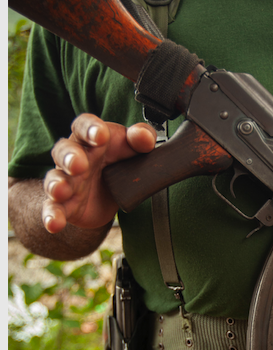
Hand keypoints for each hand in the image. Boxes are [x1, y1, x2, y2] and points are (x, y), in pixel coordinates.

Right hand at [42, 114, 156, 232]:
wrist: (109, 193)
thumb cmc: (118, 161)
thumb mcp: (134, 147)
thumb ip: (141, 138)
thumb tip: (143, 136)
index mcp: (90, 138)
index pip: (84, 126)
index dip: (90, 128)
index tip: (101, 134)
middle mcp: (73, 157)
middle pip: (64, 152)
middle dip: (70, 157)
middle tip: (79, 164)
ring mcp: (66, 181)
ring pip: (55, 179)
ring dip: (57, 185)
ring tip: (61, 190)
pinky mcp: (65, 205)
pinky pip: (53, 209)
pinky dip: (52, 216)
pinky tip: (54, 223)